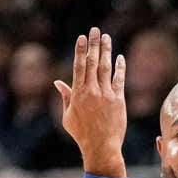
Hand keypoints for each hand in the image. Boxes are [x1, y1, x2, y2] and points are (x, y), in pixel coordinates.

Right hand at [53, 27, 127, 177]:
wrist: (100, 147)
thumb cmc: (82, 134)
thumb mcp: (67, 116)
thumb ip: (65, 97)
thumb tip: (57, 82)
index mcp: (78, 94)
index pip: (79, 66)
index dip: (81, 50)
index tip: (82, 38)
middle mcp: (92, 91)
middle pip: (92, 62)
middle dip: (93, 44)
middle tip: (95, 30)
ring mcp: (106, 95)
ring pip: (106, 68)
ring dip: (106, 51)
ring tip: (106, 37)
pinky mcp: (118, 100)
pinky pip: (119, 80)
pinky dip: (120, 68)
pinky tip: (120, 57)